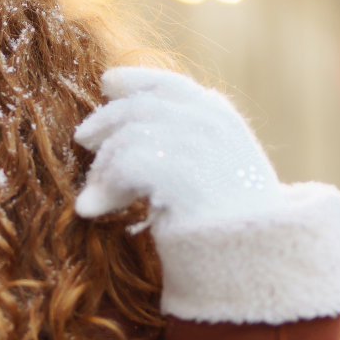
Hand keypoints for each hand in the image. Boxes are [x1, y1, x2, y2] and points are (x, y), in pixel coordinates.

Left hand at [73, 66, 281, 232]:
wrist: (257, 258)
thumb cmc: (235, 221)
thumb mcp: (219, 168)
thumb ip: (188, 140)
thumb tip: (136, 122)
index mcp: (221, 118)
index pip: (171, 85)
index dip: (136, 80)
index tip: (108, 82)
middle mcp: (210, 122)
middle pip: (140, 107)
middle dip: (107, 121)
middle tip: (82, 139)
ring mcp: (197, 143)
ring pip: (127, 138)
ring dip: (103, 167)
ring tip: (93, 195)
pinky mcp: (179, 171)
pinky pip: (124, 167)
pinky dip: (104, 189)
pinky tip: (94, 209)